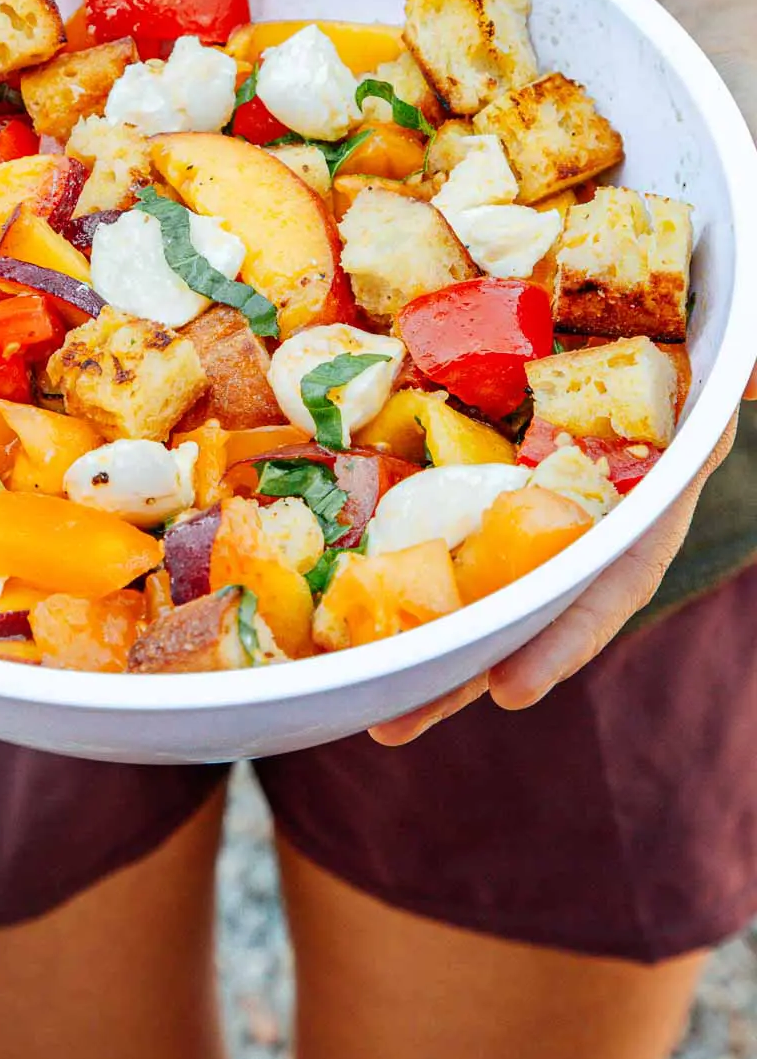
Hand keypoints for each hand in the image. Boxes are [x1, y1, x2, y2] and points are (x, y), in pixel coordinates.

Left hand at [369, 392, 749, 746]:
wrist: (624, 336)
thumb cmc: (670, 374)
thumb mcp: (702, 392)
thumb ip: (713, 405)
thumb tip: (746, 387)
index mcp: (629, 529)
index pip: (598, 597)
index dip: (558, 646)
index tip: (509, 689)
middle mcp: (568, 543)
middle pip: (512, 619)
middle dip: (456, 675)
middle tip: (394, 723)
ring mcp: (515, 526)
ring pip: (463, 594)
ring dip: (414, 645)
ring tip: (360, 698)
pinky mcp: (464, 497)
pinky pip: (426, 536)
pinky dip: (389, 576)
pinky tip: (343, 614)